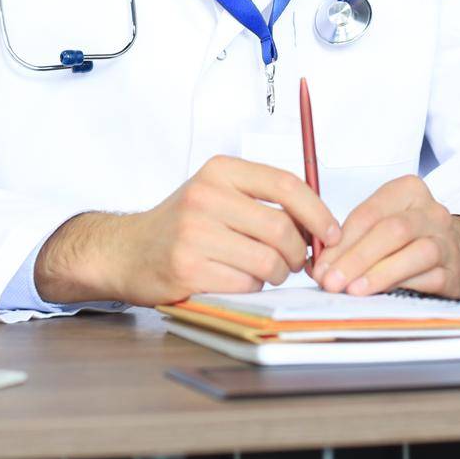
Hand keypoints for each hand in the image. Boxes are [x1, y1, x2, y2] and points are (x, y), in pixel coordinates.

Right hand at [34, 155, 342, 307]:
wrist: (126, 250)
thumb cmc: (182, 224)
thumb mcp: (218, 193)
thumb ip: (263, 199)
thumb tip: (319, 224)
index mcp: (220, 171)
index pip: (286, 184)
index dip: (318, 212)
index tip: (332, 234)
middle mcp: (206, 196)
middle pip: (282, 228)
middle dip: (299, 253)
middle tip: (295, 261)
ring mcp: (194, 233)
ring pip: (268, 261)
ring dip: (276, 273)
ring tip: (264, 271)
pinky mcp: (188, 268)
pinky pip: (245, 284)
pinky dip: (251, 287)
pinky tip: (236, 280)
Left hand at [309, 175, 459, 299]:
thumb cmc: (411, 238)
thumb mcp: (383, 225)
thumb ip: (352, 239)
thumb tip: (318, 266)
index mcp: (407, 191)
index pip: (369, 213)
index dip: (341, 241)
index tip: (320, 265)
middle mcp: (430, 211)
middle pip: (390, 231)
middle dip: (356, 258)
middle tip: (331, 281)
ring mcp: (446, 240)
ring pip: (412, 252)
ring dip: (378, 273)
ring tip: (352, 290)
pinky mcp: (454, 270)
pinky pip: (427, 278)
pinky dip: (400, 287)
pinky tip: (380, 296)